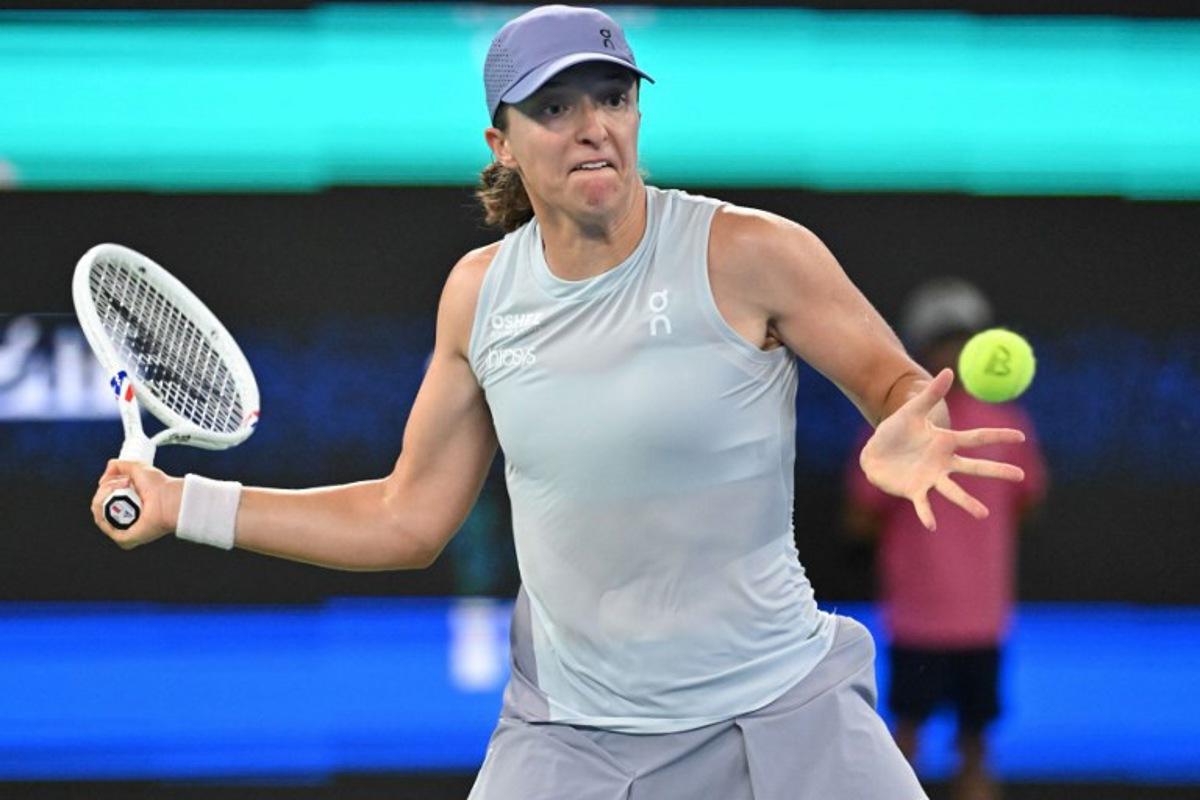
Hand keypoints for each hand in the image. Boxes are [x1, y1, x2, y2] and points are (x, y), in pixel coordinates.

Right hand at [90, 460, 181, 548]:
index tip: (123, 479)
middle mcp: (124, 519)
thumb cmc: (160, 485)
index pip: (102, 499)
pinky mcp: (124, 538)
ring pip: (98, 514)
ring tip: (123, 488)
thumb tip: (102, 479)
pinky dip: (104, 511)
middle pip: (98, 506)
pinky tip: (116, 502)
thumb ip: (118, 466)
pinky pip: (104, 526)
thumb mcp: (137, 468)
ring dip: (103, 498)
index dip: (106, 487)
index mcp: (126, 506)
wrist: (170, 498)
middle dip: (104, 491)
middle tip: (124, 482)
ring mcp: (123, 530)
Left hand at [859, 368, 1025, 530]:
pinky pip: (923, 505)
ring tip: (984, 514)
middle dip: (997, 470)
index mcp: (946, 441)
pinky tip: (932, 525)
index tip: (1021, 436)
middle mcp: (944, 463)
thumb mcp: (912, 410)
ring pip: (953, 491)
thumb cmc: (895, 430)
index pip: (977, 438)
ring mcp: (931, 478)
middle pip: (974, 467)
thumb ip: (930, 393)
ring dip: (968, 502)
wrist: (875, 452)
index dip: (998, 436)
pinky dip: (927, 514)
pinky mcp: (914, 491)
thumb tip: (949, 370)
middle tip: (1021, 476)